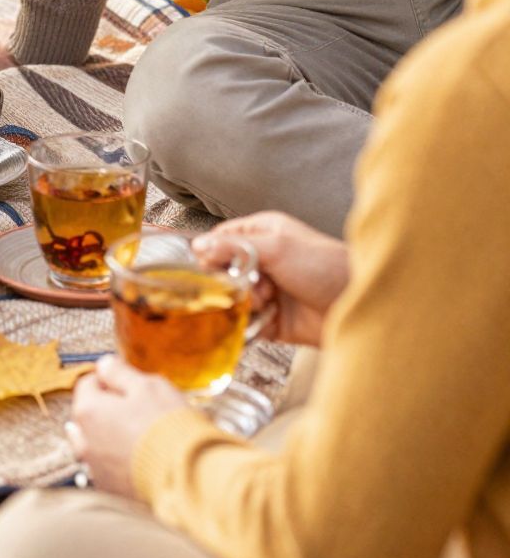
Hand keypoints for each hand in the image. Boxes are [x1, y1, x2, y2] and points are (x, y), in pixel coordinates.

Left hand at [68, 355, 185, 498]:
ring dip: (110, 434)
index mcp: (89, 411)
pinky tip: (138, 455)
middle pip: (88, 414)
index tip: (124, 380)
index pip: (87, 384)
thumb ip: (120, 373)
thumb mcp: (147, 386)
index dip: (107, 378)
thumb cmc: (165, 426)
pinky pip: (108, 466)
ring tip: (137, 432)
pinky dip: (118, 459)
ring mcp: (95, 467)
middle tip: (135, 405)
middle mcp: (84, 441)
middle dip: (106, 407)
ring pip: (96, 442)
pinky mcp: (110, 488)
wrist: (184, 474)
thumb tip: (104, 365)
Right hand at [192, 213, 349, 346]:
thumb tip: (199, 245)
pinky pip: (248, 324)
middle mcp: (265, 260)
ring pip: (234, 300)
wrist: (358, 306)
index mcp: (264, 233)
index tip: (212, 266)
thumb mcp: (278, 247)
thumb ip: (235, 245)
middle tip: (250, 285)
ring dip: (246, 303)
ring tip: (268, 302)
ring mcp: (269, 291)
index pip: (222, 240)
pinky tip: (271, 319)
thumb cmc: (327, 267)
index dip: (212, 254)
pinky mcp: (274, 320)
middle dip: (231, 282)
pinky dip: (253, 324)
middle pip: (224, 273)